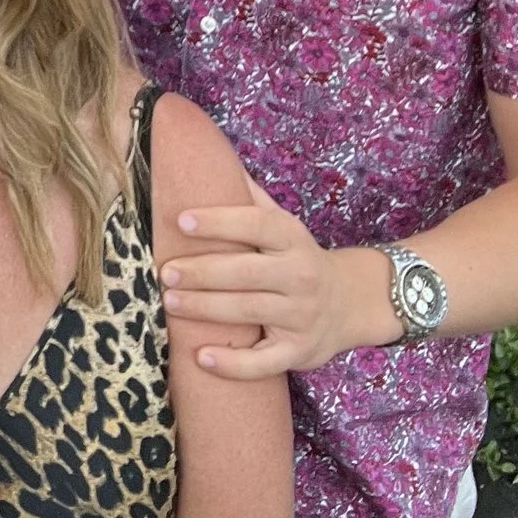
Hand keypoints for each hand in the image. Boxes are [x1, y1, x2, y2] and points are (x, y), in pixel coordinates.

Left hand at [160, 181, 393, 379]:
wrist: (351, 303)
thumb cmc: (298, 257)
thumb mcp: (282, 223)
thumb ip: (248, 196)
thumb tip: (205, 154)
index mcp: (292, 239)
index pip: (255, 225)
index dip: (219, 222)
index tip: (181, 220)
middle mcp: (299, 276)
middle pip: (245, 272)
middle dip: (201, 272)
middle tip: (165, 272)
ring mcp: (300, 317)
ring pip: (248, 312)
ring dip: (206, 308)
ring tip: (170, 302)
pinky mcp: (298, 352)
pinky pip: (263, 363)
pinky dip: (232, 364)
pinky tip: (200, 356)